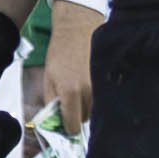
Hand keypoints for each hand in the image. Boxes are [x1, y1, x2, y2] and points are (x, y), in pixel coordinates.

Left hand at [47, 2, 101, 130]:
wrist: (78, 29)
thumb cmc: (60, 52)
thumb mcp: (49, 78)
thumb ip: (51, 101)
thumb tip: (55, 120)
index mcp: (70, 92)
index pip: (72, 126)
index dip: (66, 127)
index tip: (64, 123)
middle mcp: (89, 92)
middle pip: (84, 119)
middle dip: (76, 114)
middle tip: (69, 101)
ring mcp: (101, 86)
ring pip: (94, 110)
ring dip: (86, 106)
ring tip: (79, 88)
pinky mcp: (110, 80)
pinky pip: (102, 98)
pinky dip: (95, 96)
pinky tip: (89, 82)